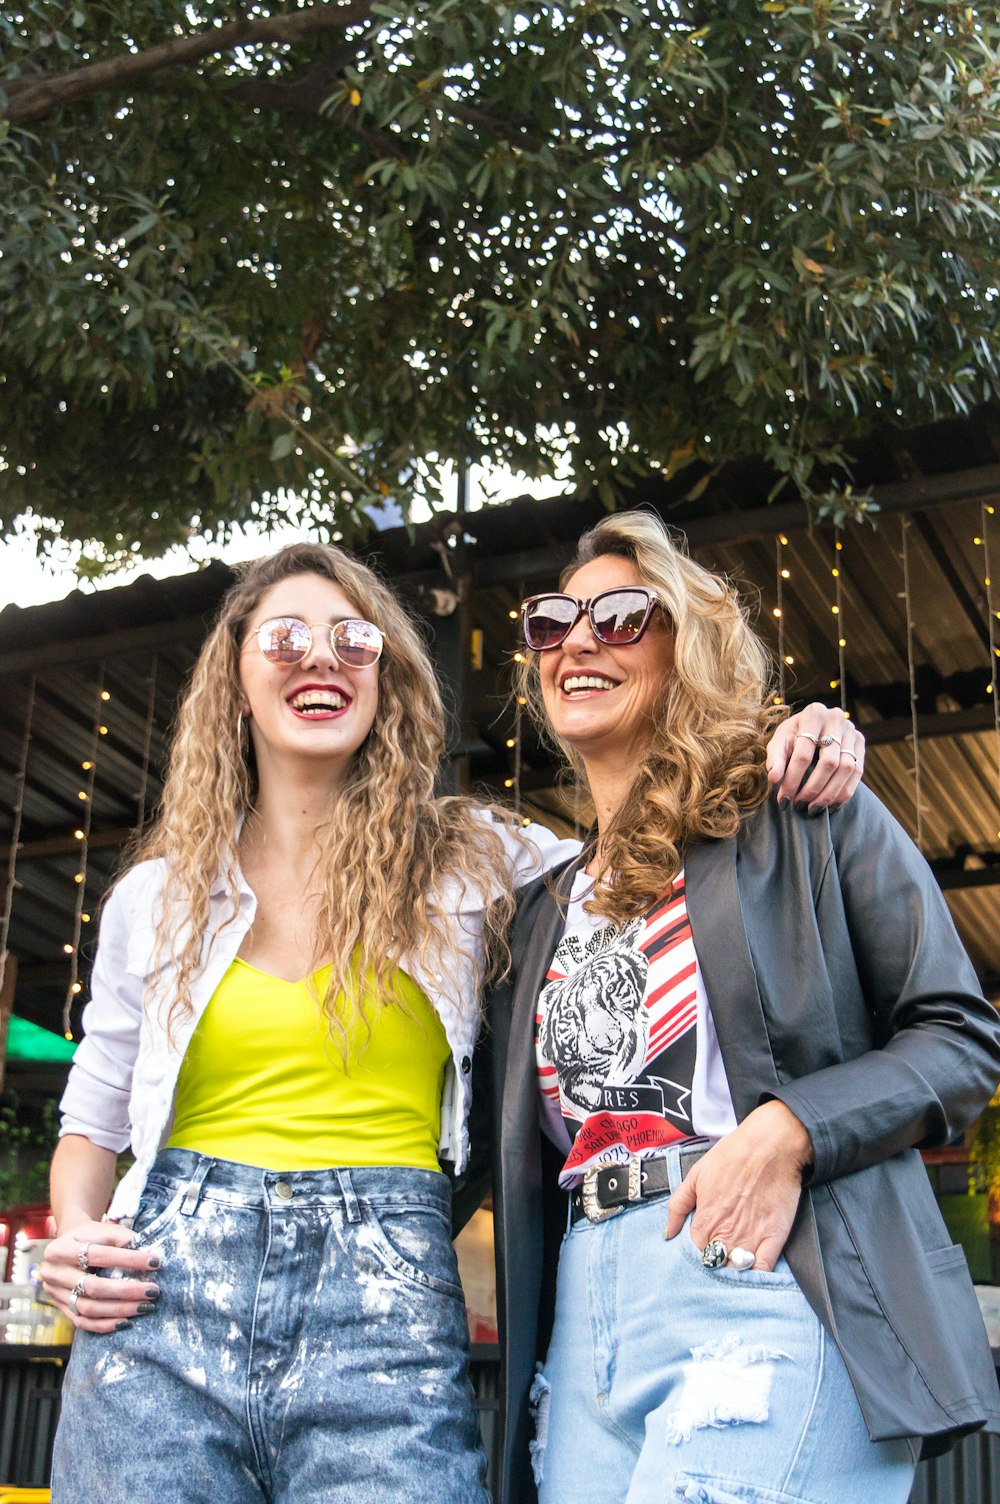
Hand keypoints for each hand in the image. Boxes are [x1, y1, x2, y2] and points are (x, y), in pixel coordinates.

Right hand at [39, 1220, 161, 1333]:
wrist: (68, 1246)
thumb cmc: (91, 1236)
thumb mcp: (104, 1230)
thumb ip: (124, 1239)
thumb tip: (151, 1257)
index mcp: (60, 1249)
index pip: (98, 1255)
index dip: (128, 1259)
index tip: (154, 1262)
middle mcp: (53, 1273)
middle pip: (92, 1287)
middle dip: (126, 1291)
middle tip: (152, 1291)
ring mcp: (54, 1294)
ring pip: (88, 1308)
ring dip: (119, 1310)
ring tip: (145, 1307)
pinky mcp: (60, 1309)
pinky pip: (83, 1323)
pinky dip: (105, 1325)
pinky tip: (126, 1322)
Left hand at [664, 1102, 812, 1271]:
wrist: (770, 1144)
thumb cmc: (732, 1155)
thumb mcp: (695, 1175)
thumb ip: (677, 1206)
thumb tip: (667, 1233)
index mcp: (705, 1221)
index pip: (695, 1251)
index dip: (699, 1248)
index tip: (705, 1241)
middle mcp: (725, 1234)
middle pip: (714, 1264)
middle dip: (715, 1261)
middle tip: (720, 1250)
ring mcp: (750, 1238)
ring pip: (736, 1271)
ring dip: (733, 1269)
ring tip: (734, 1259)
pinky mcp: (774, 1238)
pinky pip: (763, 1270)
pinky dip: (757, 1274)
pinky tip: (752, 1268)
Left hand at [766, 704, 864, 809]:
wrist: (814, 725)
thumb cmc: (793, 734)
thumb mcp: (780, 741)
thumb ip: (775, 758)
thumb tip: (773, 778)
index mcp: (813, 714)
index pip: (803, 753)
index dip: (793, 779)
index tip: (784, 799)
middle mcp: (836, 719)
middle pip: (828, 763)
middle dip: (813, 789)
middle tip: (799, 805)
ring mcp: (851, 731)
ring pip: (846, 769)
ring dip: (829, 794)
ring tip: (813, 808)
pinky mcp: (860, 743)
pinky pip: (857, 772)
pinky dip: (845, 792)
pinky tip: (831, 805)